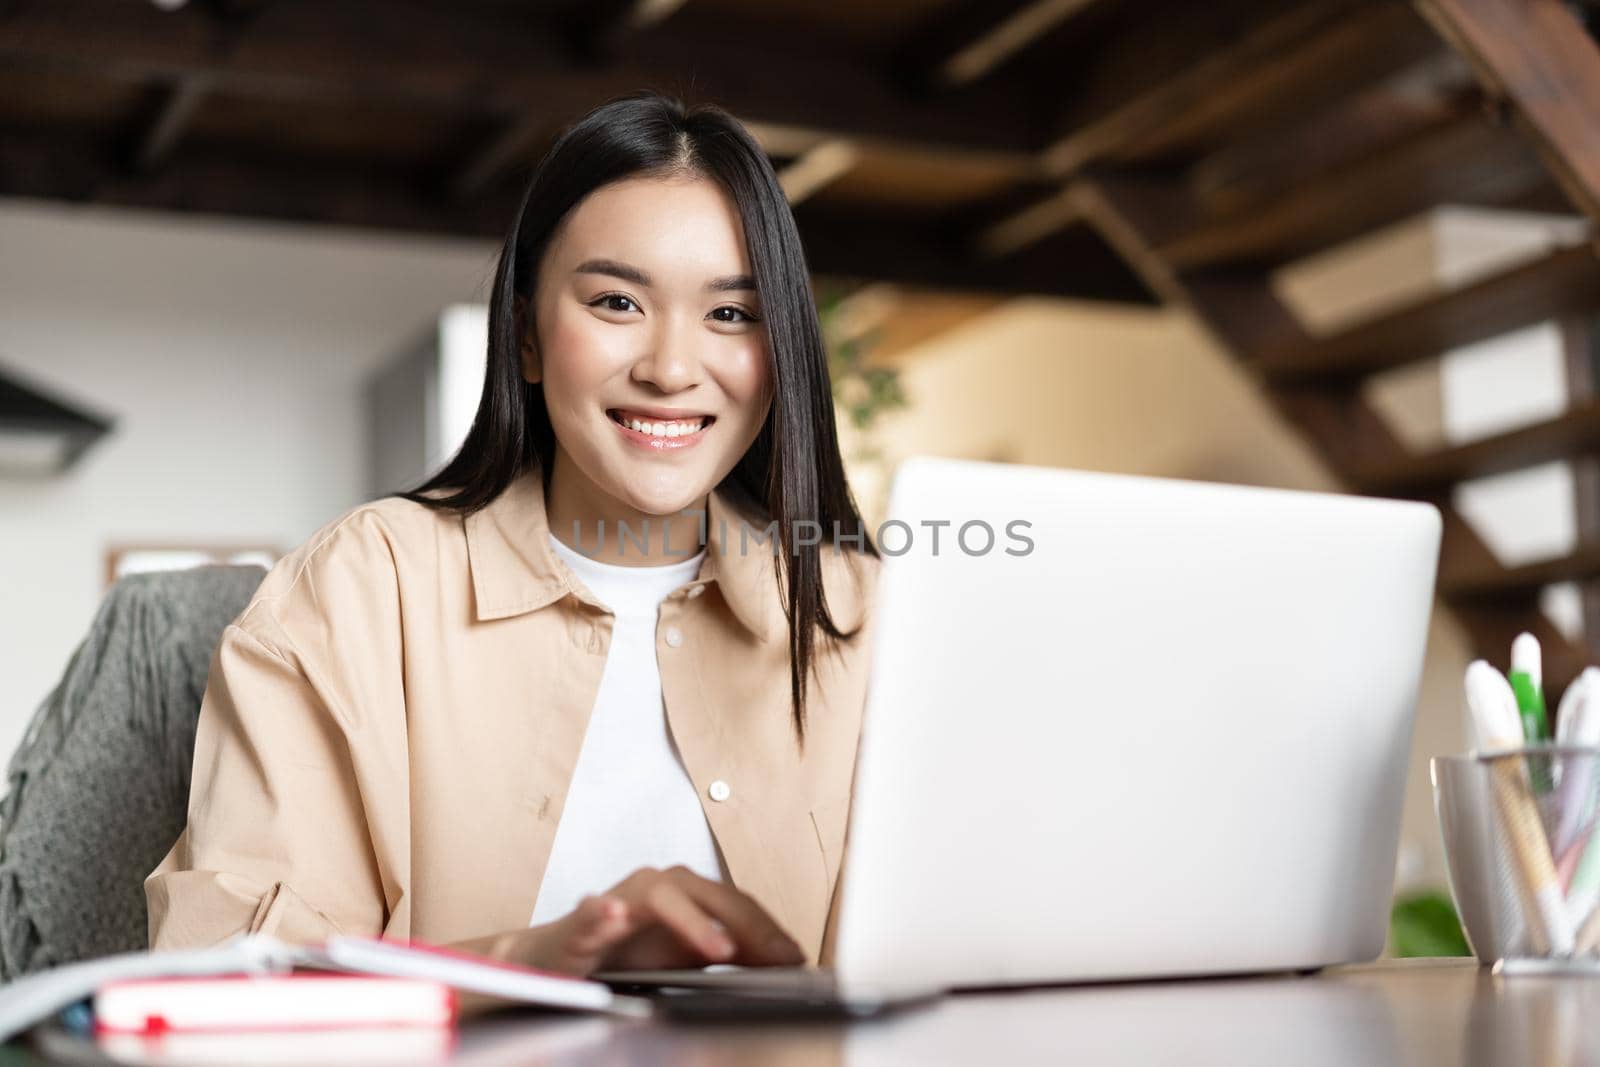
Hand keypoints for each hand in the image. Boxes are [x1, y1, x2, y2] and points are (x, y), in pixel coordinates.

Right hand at [511, 866, 805, 975]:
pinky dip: (602, 913)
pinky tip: (613, 916)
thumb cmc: (625, 952)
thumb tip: (781, 960)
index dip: (768, 928)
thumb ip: (730, 952)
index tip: (795, 957)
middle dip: (746, 925)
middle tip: (775, 956)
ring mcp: (620, 900)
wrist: (560, 958)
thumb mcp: (686, 956)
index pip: (736, 903)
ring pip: (659, 896)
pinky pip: (592, 912)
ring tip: (719, 949)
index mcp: (686, 894)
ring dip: (691, 921)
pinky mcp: (581, 921)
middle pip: (708, 894)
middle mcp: (658, 888)